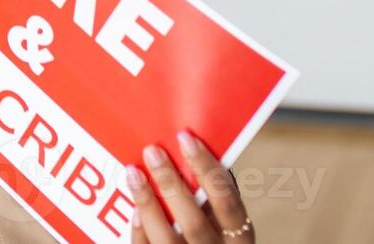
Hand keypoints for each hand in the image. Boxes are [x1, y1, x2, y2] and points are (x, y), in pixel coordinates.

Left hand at [126, 131, 252, 243]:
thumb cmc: (216, 237)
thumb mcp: (225, 221)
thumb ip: (213, 197)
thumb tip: (187, 152)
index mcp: (239, 237)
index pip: (227, 202)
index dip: (207, 169)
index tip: (186, 139)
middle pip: (193, 222)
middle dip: (170, 184)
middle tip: (153, 151)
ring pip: (167, 238)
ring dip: (147, 203)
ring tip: (134, 173)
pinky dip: (140, 229)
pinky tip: (135, 209)